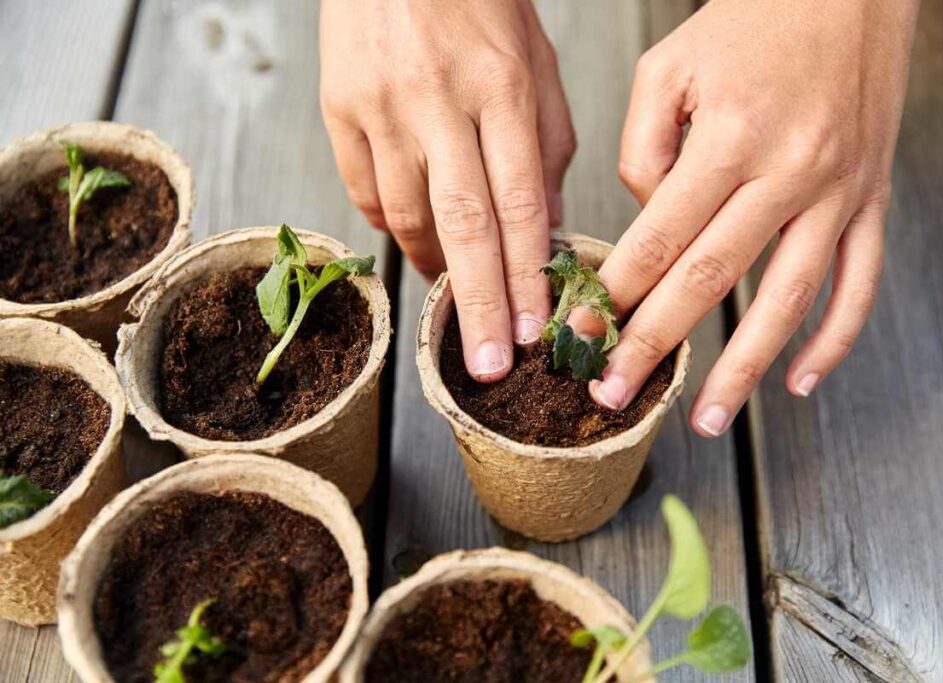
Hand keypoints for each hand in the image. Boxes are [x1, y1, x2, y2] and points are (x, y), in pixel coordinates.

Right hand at [320, 0, 575, 381]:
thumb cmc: (480, 3)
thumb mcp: (535, 63)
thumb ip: (546, 146)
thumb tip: (544, 227)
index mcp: (502, 87)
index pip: (519, 202)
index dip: (525, 276)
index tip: (533, 331)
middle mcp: (439, 100)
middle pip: (462, 223)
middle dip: (479, 304)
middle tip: (490, 365)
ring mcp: (381, 106)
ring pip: (405, 214)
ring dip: (434, 269)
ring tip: (457, 307)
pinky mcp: (340, 109)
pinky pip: (363, 189)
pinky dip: (390, 227)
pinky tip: (416, 243)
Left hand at [588, 0, 918, 434]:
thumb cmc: (752, 21)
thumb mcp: (670, 67)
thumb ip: (642, 149)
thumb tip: (643, 223)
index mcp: (728, 138)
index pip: (658, 238)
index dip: (614, 294)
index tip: (579, 335)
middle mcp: (786, 172)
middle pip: (711, 279)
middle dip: (655, 345)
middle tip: (614, 393)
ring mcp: (836, 192)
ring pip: (787, 300)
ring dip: (744, 368)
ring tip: (708, 419)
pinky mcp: (871, 199)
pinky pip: (860, 282)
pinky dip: (835, 338)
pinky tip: (801, 381)